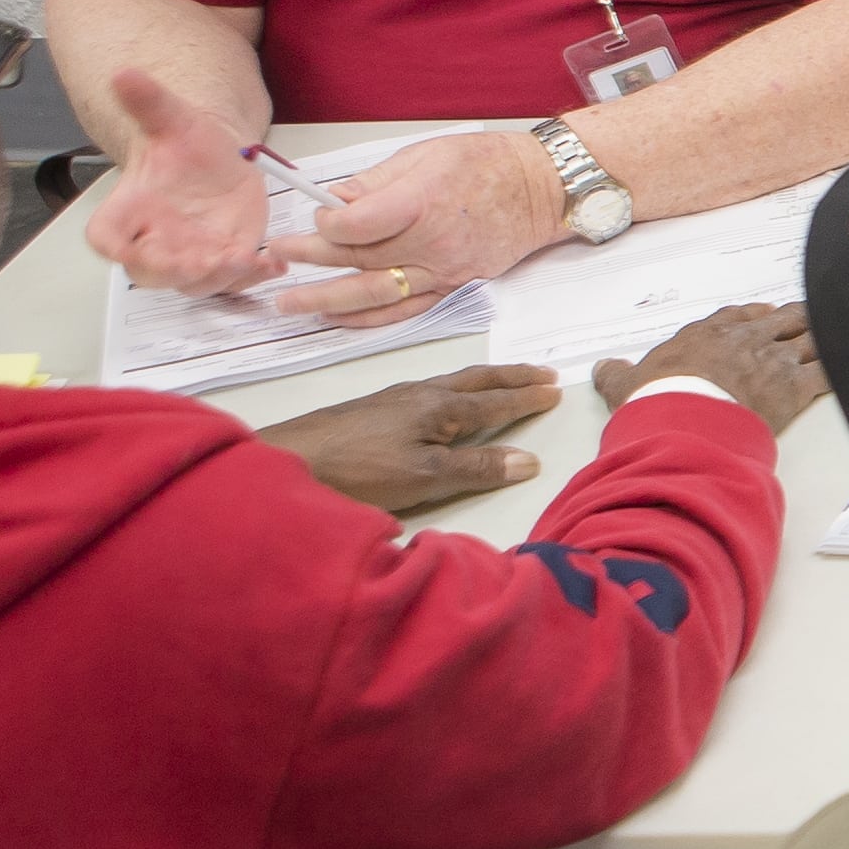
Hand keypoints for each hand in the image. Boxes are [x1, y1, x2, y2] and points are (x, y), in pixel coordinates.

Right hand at [75, 68, 284, 292]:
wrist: (218, 155)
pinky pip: (235, 279)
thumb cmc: (186, 144)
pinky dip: (254, 276)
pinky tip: (274, 262)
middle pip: (150, 271)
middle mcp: (157, 238)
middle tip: (201, 262)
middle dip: (173, 270)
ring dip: (219, 277)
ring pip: (195, 282)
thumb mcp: (171, 118)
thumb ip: (147, 101)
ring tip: (245, 259)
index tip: (128, 249)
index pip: (106, 237)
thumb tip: (124, 74)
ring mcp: (192, 253)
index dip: (114, 247)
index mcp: (130, 209)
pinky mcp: (227, 257)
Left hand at [258, 365, 560, 513]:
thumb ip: (477, 467)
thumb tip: (529, 459)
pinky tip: (447, 399)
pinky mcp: (375, 408)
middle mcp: (421, 394)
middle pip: (477, 381)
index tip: (557, 390)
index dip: (527, 398)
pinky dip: (458, 388)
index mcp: (440, 408)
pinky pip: (433, 388)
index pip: (496, 402)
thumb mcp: (426, 476)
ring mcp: (395, 398)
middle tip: (544, 372)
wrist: (291, 459)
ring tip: (505, 381)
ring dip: (486, 380)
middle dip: (513, 377)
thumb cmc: (362, 469)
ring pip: (454, 381)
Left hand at [276, 127, 569, 324]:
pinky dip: (369, 319)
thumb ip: (375, 182)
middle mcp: (432, 242)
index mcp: (422, 201)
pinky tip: (338, 319)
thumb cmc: (486, 164)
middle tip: (276, 258)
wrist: (542, 190)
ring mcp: (444, 270)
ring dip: (327, 300)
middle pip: (357, 259)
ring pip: (374, 293)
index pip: (355, 225)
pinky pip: (405, 310)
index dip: (326, 224)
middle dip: (310, 260)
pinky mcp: (454, 286)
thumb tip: (334, 201)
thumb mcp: (424, 155)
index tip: (316, 216)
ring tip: (290, 303)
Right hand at [598, 300, 826, 433]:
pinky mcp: (795, 387)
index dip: (757, 315)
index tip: (768, 314)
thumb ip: (617, 374)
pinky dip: (844, 369)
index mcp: (710, 333)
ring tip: (845, 336)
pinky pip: (828, 372)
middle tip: (815, 321)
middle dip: (801, 320)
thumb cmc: (656, 399)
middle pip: (786, 319)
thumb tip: (603, 368)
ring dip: (828, 339)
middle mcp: (747, 339)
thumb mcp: (626, 384)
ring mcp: (774, 359)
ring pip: (812, 339)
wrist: (684, 419)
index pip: (740, 314)